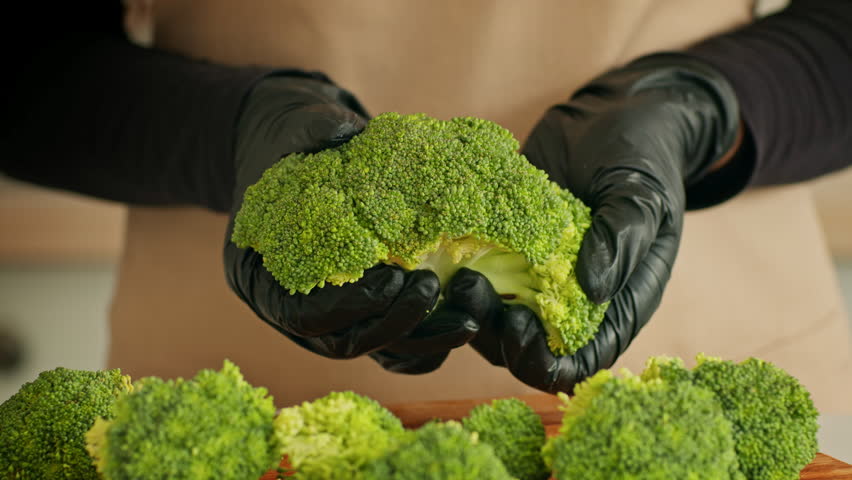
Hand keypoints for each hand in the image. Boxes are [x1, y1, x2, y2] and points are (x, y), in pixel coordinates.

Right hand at [224, 74, 476, 365]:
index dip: (347, 305)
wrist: (297, 147)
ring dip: (421, 340)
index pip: (301, 314)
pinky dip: (428, 343)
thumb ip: (310, 133)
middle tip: (433, 288)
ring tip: (466, 316)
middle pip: (343, 342)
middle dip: (393, 323)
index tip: (392, 279)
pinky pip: (395, 347)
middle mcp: (292, 308)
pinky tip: (463, 320)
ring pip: (376, 350)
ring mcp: (330, 315)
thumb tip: (343, 135)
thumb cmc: (291, 140)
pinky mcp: (364, 310)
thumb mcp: (294, 128)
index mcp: (260, 275)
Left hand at [469, 53, 741, 391]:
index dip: (541, 360)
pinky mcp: (506, 248)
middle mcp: (571, 300)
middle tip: (469, 286)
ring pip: (493, 318)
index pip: (577, 362)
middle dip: (492, 332)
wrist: (613, 111)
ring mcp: (534, 276)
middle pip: (523, 347)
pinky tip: (439, 253)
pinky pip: (480, 276)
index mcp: (615, 302)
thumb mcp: (643, 192)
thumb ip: (622, 238)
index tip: (515, 323)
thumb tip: (592, 289)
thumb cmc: (641, 153)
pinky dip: (457, 275)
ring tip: (454, 271)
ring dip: (469, 307)